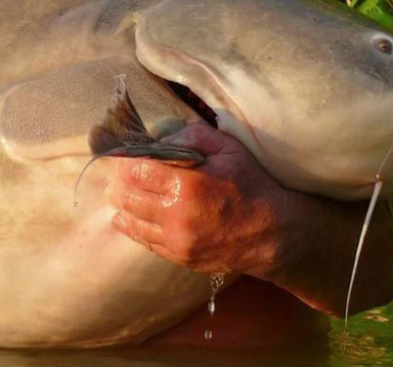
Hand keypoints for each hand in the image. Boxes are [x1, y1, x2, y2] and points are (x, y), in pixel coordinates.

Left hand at [107, 123, 301, 278]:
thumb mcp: (228, 149)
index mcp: (187, 184)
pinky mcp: (180, 256)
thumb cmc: (251, 185)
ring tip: (117, 194)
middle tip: (118, 175)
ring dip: (121, 205)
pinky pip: (145, 241)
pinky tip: (125, 218)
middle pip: (128, 195)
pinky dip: (132, 227)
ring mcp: (177, 240)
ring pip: (132, 220)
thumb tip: (160, 138)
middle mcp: (177, 214)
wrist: (274, 233)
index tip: (123, 155)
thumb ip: (192, 136)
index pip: (137, 169)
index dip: (126, 160)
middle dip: (119, 183)